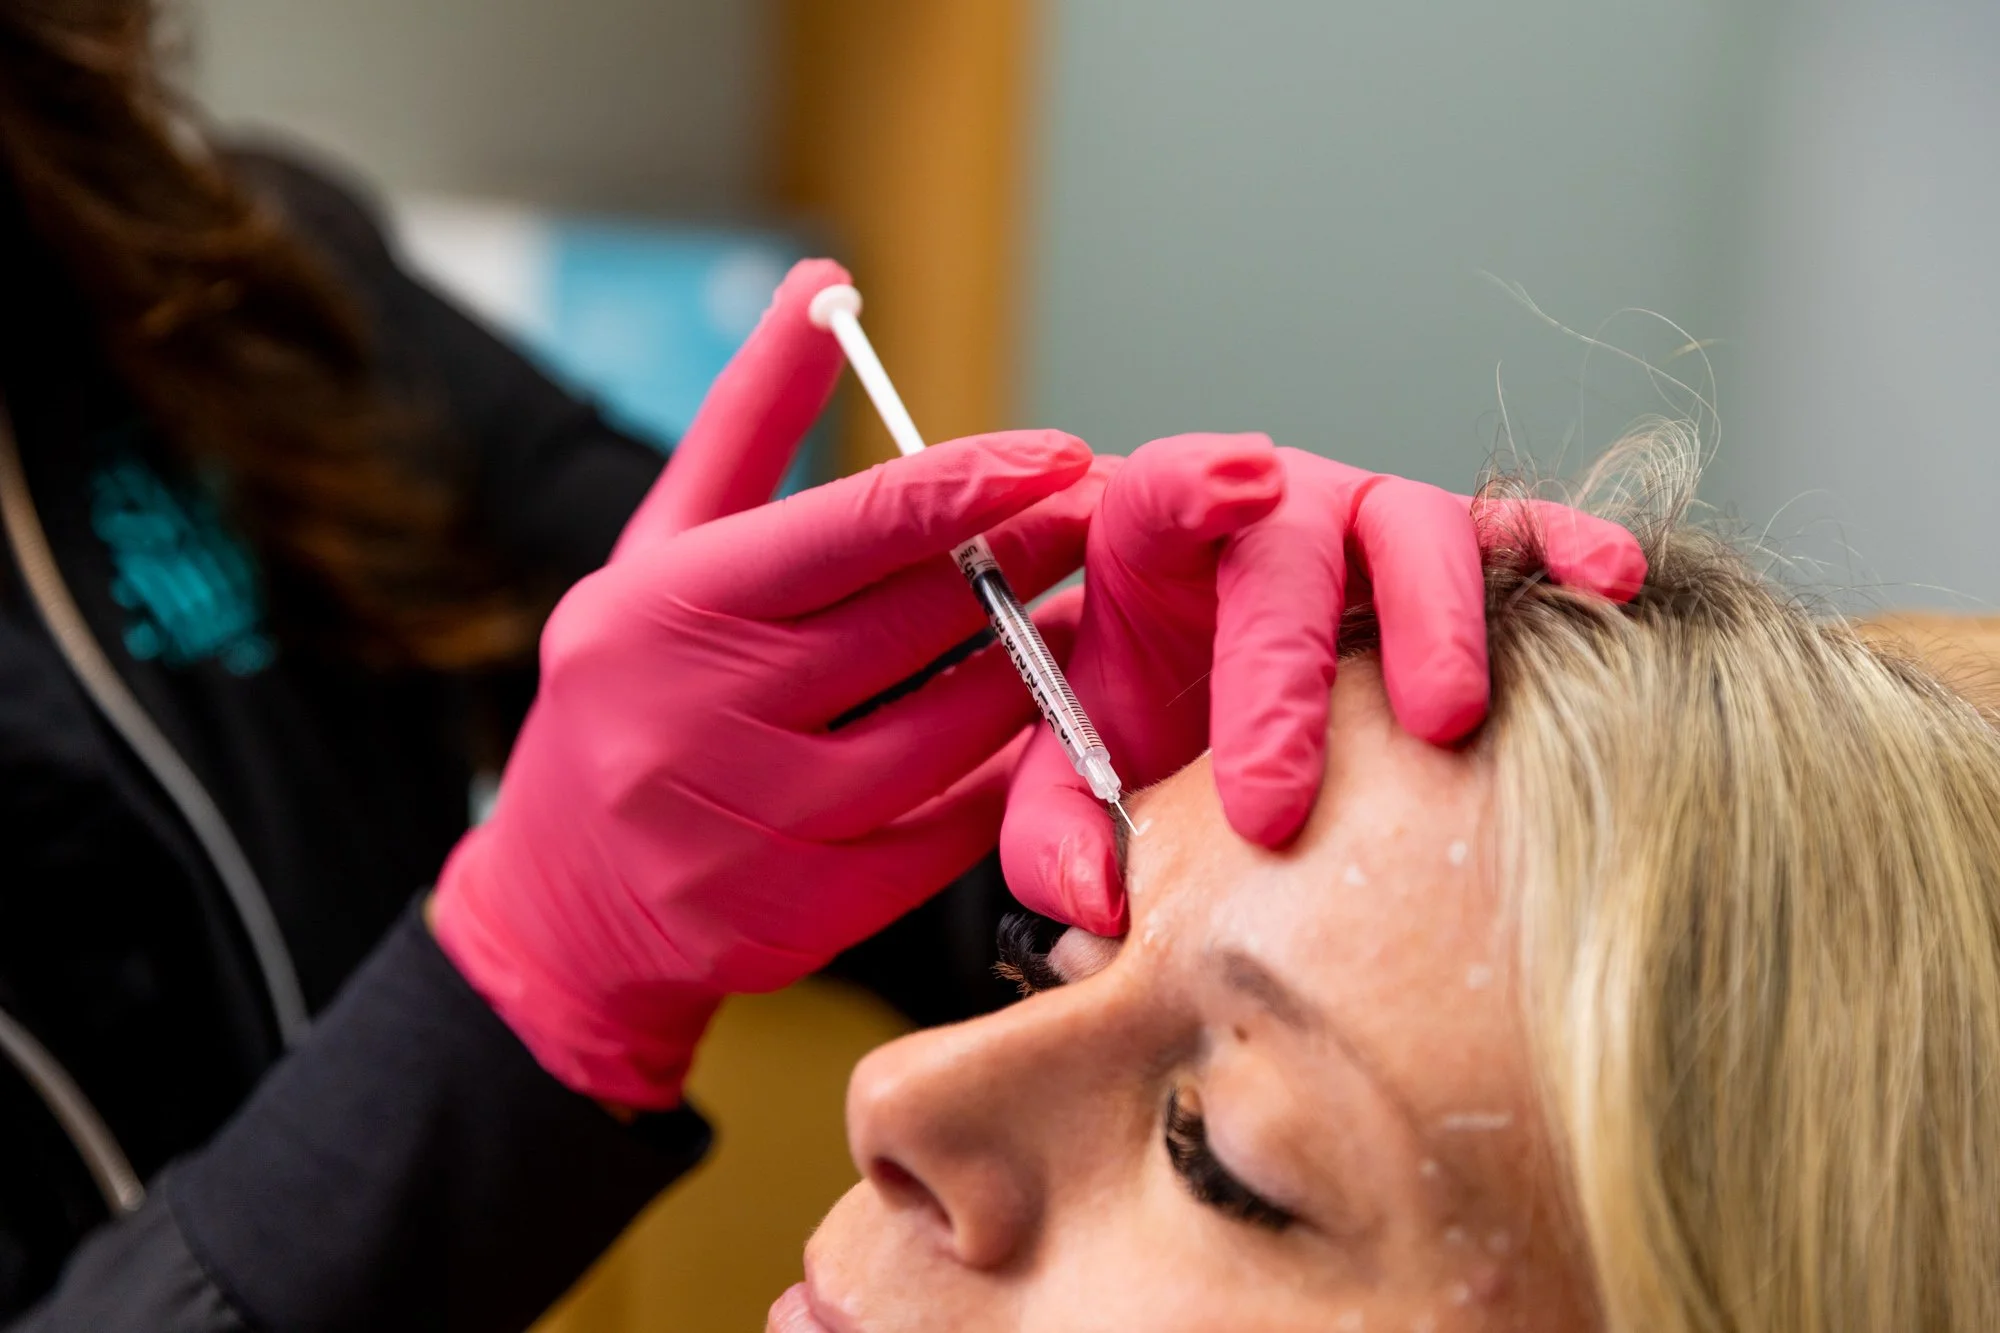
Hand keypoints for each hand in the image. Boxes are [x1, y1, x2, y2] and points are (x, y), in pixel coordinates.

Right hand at [431, 258, 1105, 1109]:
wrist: (559, 901)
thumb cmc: (626, 686)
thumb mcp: (660, 549)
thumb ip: (752, 420)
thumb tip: (825, 285)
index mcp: (666, 607)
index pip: (854, 527)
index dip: (974, 483)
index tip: (1064, 454)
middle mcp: (700, 714)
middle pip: (920, 623)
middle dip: (1027, 562)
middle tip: (1096, 522)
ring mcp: (752, 825)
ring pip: (952, 731)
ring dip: (1037, 666)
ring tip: (1084, 615)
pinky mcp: (800, 914)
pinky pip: (946, 832)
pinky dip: (1005, 776)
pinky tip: (1038, 726)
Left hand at [1000, 434, 1646, 933]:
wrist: (1214, 698)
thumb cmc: (1145, 724)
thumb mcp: (1074, 774)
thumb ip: (1054, 829)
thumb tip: (1092, 901)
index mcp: (1161, 544)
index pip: (1165, 488)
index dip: (1195, 480)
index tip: (1229, 494)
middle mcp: (1276, 517)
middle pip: (1291, 545)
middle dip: (1286, 665)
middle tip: (1276, 796)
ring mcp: (1375, 531)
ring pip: (1419, 533)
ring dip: (1434, 619)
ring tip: (1446, 719)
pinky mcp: (1459, 561)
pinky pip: (1521, 539)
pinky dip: (1565, 551)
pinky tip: (1609, 585)